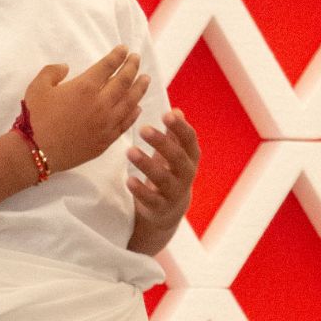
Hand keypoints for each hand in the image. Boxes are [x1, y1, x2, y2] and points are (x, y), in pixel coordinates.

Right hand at [22, 46, 148, 173]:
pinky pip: (125, 124)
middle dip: (132, 67)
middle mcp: (101, 103)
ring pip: (130, 102)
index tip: (124, 49)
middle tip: (137, 59)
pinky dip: (134, 114)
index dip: (118, 55)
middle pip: (123, 81)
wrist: (35, 151)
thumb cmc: (35, 117)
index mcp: (85, 86)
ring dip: (140, 88)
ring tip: (145, 79)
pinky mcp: (106, 140)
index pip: (108, 66)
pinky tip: (138, 108)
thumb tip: (66, 67)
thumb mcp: (37, 86)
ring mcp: (106, 123)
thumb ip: (53, 71)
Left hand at [127, 109, 198, 240]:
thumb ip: (174, 134)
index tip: (167, 113)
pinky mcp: (160, 208)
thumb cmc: (169, 172)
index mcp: (191, 157)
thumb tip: (176, 110)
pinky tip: (129, 180)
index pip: (189, 140)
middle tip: (143, 128)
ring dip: (147, 164)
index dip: (180, 127)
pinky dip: (140, 190)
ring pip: (163, 178)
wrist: (168, 211)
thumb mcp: (174, 153)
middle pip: (177, 157)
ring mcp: (175, 193)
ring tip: (130, 151)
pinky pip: (151, 200)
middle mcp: (187, 174)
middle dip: (162, 143)